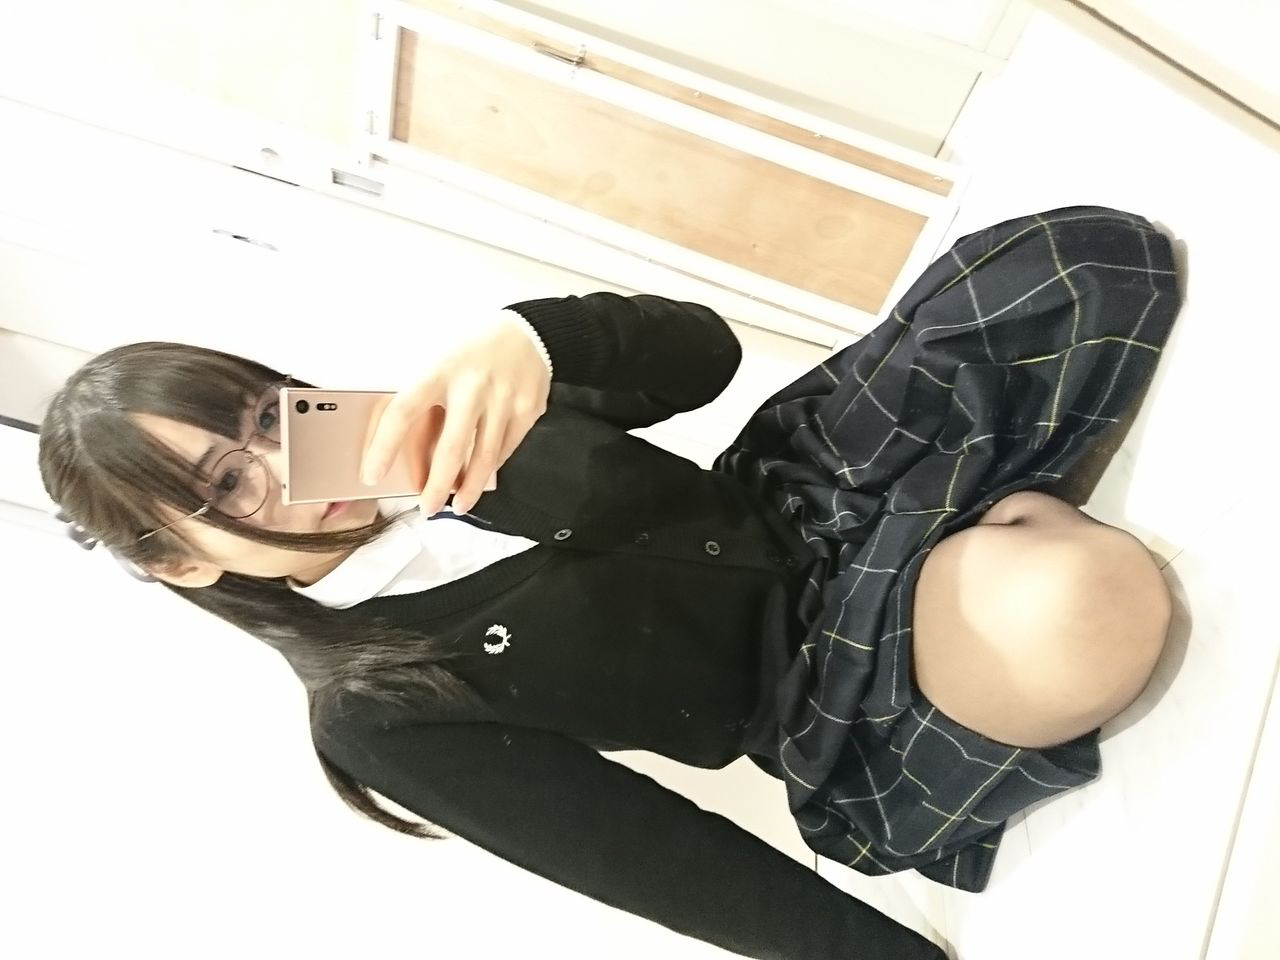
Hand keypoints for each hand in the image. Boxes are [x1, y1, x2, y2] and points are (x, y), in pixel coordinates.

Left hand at [360, 311, 550, 515]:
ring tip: (457, 506)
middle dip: (436, 486)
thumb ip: (424, 397)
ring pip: (484, 458)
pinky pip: (505, 450)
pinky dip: (490, 468)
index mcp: (440, 369)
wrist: (528, 331)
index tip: (372, 474)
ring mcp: (504, 399)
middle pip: (450, 449)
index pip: (404, 411)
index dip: (384, 446)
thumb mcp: (440, 359)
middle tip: (426, 507)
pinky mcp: (528, 410)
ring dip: (468, 488)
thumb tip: (404, 448)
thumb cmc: (473, 350)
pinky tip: (480, 477)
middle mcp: (473, 386)